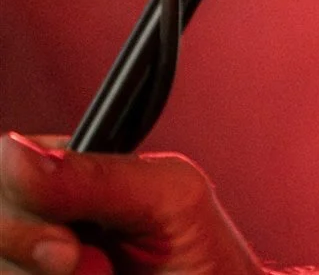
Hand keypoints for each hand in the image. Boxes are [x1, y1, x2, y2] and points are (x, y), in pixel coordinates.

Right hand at [0, 134, 260, 274]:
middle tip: (85, 264)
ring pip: (1, 264)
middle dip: (28, 246)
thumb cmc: (201, 257)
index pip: (5, 166)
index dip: (18, 199)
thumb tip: (15, 153)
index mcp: (69, 176)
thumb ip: (97, 175)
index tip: (67, 241)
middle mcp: (41, 219)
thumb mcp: (167, 198)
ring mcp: (32, 263)